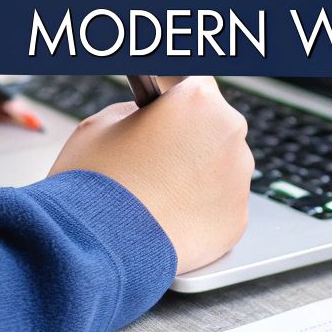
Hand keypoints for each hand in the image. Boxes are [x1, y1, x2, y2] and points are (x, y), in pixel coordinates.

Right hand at [49, 76, 251, 272]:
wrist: (94, 247)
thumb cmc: (93, 182)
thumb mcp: (101, 124)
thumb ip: (136, 113)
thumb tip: (149, 120)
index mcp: (198, 101)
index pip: (196, 84)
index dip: (176, 98)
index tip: (168, 109)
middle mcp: (229, 135)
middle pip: (215, 127)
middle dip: (190, 138)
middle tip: (157, 157)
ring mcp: (238, 181)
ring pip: (222, 168)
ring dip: (199, 174)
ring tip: (161, 193)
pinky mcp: (237, 221)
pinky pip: (222, 206)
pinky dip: (202, 210)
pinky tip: (171, 216)